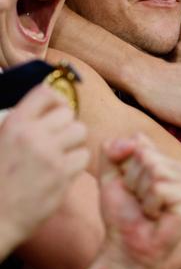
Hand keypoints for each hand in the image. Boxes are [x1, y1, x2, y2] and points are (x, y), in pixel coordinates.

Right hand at [0, 84, 88, 249]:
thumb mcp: (1, 140)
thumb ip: (23, 124)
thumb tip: (46, 106)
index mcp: (14, 124)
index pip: (46, 93)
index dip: (55, 100)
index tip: (55, 111)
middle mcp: (32, 135)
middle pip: (68, 114)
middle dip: (65, 125)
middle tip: (57, 140)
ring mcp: (49, 155)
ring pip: (80, 132)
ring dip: (74, 142)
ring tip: (60, 155)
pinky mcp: (62, 175)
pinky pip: (83, 156)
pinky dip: (76, 163)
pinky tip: (62, 171)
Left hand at [98, 134, 180, 268]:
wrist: (125, 246)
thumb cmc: (121, 213)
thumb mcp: (109, 177)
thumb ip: (112, 151)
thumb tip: (134, 137)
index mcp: (162, 160)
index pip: (139, 143)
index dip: (124, 167)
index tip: (127, 186)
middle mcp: (177, 168)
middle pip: (146, 156)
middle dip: (132, 181)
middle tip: (138, 199)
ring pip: (154, 170)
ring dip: (141, 194)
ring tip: (147, 208)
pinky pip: (160, 188)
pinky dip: (150, 205)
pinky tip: (155, 216)